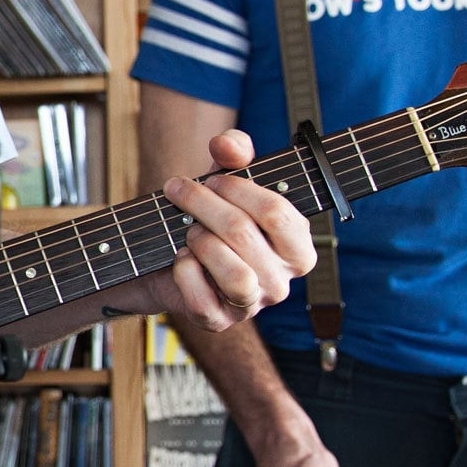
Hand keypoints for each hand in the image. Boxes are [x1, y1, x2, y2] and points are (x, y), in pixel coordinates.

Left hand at [144, 130, 315, 334]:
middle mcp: (281, 281)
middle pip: (244, 235)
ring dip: (201, 242)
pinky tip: (181, 258)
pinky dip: (184, 273)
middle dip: (203, 205)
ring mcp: (252, 305)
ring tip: (189, 232)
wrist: (169, 255)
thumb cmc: (210, 216)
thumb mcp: (225, 178)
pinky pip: (203, 300)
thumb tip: (228, 145)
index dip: (237, 189)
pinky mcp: (219, 321)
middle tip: (180, 192)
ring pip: (235, 275)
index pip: (278, 214)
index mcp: (297, 247)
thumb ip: (234, 152)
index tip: (211, 179)